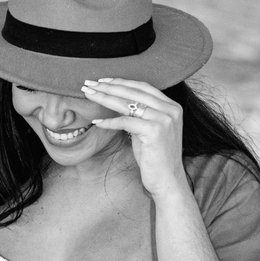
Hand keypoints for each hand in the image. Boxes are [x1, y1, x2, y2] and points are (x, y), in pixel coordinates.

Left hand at [84, 78, 188, 199]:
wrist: (167, 180)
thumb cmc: (154, 156)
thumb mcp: (148, 129)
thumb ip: (140, 114)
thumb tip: (116, 100)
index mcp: (171, 106)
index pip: (142, 86)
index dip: (121, 82)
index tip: (102, 81)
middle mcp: (170, 109)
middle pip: (133, 92)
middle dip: (108, 87)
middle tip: (89, 84)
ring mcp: (164, 119)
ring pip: (128, 104)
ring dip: (105, 98)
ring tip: (88, 95)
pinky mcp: (154, 131)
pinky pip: (126, 122)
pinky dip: (109, 122)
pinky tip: (97, 122)